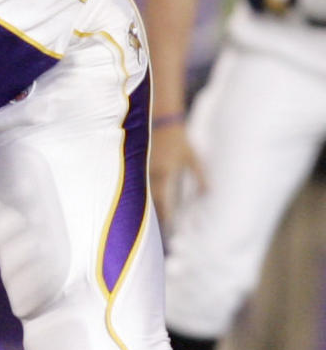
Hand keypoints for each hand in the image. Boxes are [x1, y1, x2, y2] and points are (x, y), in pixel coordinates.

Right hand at [149, 121, 205, 235]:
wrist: (162, 121)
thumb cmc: (178, 139)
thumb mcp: (191, 157)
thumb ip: (200, 176)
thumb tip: (209, 192)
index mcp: (165, 174)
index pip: (164, 201)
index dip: (166, 215)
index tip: (169, 227)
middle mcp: (152, 174)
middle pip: (151, 201)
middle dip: (156, 215)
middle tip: (161, 228)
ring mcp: (143, 170)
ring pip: (143, 194)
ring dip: (149, 206)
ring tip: (151, 220)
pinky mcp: (139, 165)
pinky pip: (140, 184)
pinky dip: (143, 194)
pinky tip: (145, 200)